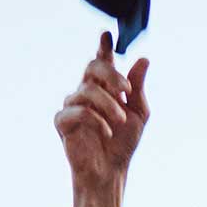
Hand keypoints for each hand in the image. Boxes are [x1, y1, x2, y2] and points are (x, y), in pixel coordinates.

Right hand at [54, 31, 149, 206]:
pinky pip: (78, 111)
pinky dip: (96, 119)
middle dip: (111, 74)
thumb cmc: (123, 144)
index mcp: (104, 88)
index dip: (103, 47)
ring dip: (108, 104)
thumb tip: (143, 59)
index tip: (107, 34)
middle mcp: (86, 93)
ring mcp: (72, 106)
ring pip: (87, 90)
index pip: (102, 62)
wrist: (111, 171)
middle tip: (126, 89)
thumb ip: (138, 87)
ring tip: (120, 120)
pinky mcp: (63, 123)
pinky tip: (107, 131)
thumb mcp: (139, 113)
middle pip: (92, 68)